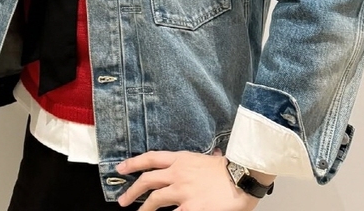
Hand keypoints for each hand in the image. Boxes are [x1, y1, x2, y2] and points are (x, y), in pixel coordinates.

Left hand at [116, 150, 260, 210]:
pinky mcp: (192, 208)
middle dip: (132, 191)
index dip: (133, 163)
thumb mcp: (206, 158)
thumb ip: (192, 163)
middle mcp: (178, 173)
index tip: (120, 169)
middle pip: (148, 181)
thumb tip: (194, 162)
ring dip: (144, 209)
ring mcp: (183, 191)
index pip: (151, 158)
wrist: (242, 175)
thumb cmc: (228, 169)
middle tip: (123, 201)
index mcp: (181, 159)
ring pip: (155, 200)